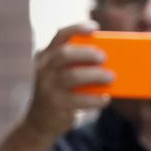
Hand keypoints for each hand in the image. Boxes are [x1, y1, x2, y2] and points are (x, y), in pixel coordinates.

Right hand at [15, 22, 113, 139]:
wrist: (40, 122)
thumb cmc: (59, 92)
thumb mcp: (60, 74)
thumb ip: (76, 65)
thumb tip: (110, 60)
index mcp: (46, 55)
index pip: (60, 35)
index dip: (77, 28)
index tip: (95, 28)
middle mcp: (44, 68)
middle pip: (65, 54)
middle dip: (86, 53)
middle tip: (103, 58)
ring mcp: (48, 87)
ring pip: (72, 76)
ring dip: (95, 75)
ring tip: (111, 78)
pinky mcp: (55, 104)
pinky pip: (78, 100)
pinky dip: (95, 99)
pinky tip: (106, 99)